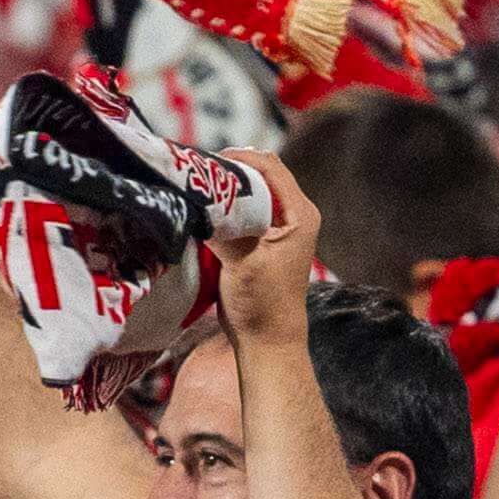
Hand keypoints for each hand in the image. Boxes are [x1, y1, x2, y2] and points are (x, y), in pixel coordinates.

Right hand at [214, 152, 322, 347]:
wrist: (267, 340)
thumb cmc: (263, 304)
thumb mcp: (244, 263)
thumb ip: (227, 227)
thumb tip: (200, 200)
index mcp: (301, 214)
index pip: (271, 168)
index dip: (240, 158)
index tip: (207, 160)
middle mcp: (294, 215)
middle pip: (262, 175)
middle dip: (231, 170)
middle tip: (198, 171)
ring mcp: (279, 227)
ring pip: (252, 191)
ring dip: (226, 188)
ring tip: (197, 185)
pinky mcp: (263, 239)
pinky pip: (244, 210)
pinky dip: (226, 205)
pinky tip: (204, 207)